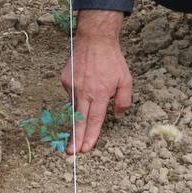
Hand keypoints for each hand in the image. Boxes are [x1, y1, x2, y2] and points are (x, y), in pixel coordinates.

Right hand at [61, 10, 131, 154]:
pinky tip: (83, 92)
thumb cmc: (112, 59)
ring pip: (73, 108)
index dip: (90, 136)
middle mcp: (84, 92)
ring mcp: (72, 85)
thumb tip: (117, 116)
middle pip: (79, 120)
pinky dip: (76, 98)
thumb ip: (123, 101)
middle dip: (75, 139)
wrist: (94, 38)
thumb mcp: (126, 80)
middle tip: (71, 153)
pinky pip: (70, 94)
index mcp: (99, 94)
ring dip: (75, 120)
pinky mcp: (65, 79)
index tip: (86, 149)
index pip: (94, 121)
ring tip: (76, 128)